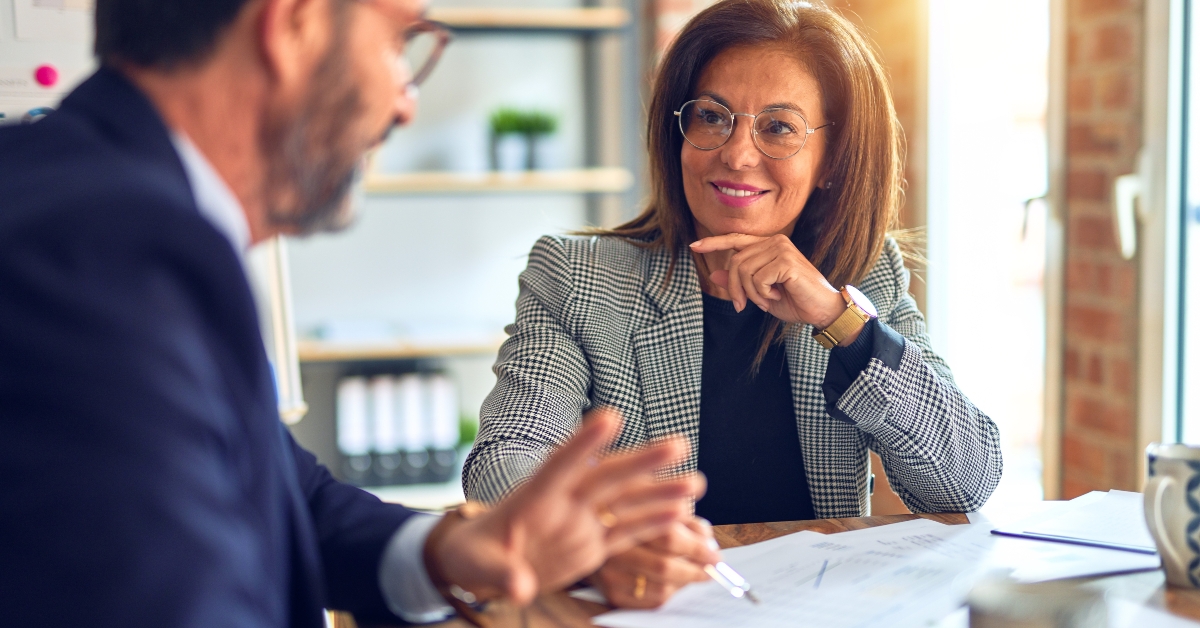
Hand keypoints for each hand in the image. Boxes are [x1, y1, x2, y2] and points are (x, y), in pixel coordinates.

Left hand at [429, 408, 704, 605]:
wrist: (482, 564)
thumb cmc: (473, 553)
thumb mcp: (477, 563)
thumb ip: (501, 572)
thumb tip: (519, 585)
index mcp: (534, 497)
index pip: (561, 464)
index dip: (584, 443)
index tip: (610, 417)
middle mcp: (564, 503)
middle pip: (607, 476)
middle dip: (642, 461)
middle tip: (677, 443)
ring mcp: (581, 521)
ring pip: (625, 501)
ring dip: (659, 492)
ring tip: (695, 482)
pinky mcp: (591, 543)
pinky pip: (626, 530)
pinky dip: (653, 522)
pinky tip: (681, 512)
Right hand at [591, 518, 721, 607]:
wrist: (589, 532)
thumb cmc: (631, 516)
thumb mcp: (653, 502)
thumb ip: (682, 515)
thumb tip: (708, 541)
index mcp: (624, 518)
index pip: (669, 536)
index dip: (697, 547)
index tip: (715, 553)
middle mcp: (612, 547)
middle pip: (665, 566)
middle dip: (696, 569)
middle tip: (711, 567)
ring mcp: (610, 572)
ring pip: (661, 588)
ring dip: (685, 582)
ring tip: (692, 571)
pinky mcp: (611, 592)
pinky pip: (651, 601)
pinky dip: (671, 593)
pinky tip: (672, 581)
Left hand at [691, 233, 846, 329]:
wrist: (821, 310)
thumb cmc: (795, 301)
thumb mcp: (760, 294)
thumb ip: (739, 283)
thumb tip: (714, 275)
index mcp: (768, 245)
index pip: (735, 240)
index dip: (714, 243)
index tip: (694, 246)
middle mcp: (774, 241)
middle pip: (735, 262)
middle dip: (735, 288)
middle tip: (745, 305)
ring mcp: (781, 248)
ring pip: (743, 271)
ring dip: (751, 293)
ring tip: (767, 299)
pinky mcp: (785, 261)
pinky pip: (757, 278)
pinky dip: (762, 293)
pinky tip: (777, 295)